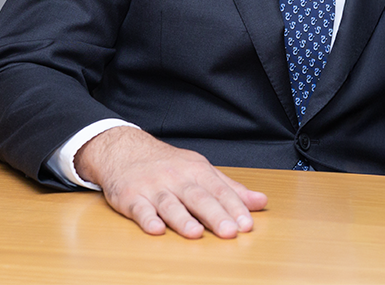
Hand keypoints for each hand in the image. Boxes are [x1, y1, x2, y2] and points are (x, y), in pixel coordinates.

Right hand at [76, 126, 266, 238]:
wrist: (124, 150)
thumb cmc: (168, 165)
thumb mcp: (201, 170)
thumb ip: (230, 189)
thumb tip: (260, 202)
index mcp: (196, 171)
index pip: (219, 190)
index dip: (234, 207)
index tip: (247, 223)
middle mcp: (176, 178)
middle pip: (198, 197)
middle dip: (214, 215)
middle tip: (230, 231)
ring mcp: (153, 188)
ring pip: (170, 204)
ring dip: (182, 219)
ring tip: (196, 233)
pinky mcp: (130, 198)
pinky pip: (139, 209)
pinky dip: (147, 219)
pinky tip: (156, 229)